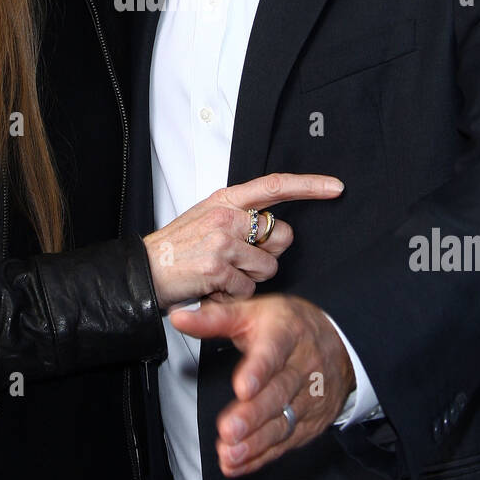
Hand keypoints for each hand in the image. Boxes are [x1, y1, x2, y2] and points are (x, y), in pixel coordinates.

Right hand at [143, 174, 342, 309]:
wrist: (145, 270)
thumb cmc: (177, 247)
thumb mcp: (207, 218)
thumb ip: (241, 219)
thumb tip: (273, 231)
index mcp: (226, 199)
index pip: (275, 185)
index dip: (309, 185)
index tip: (334, 186)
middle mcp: (227, 216)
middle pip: (281, 235)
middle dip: (270, 253)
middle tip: (242, 258)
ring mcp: (223, 242)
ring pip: (268, 267)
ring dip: (250, 277)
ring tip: (222, 273)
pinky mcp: (219, 268)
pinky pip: (248, 288)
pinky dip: (234, 293)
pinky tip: (214, 286)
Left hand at [170, 294, 354, 475]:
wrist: (339, 344)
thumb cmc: (289, 327)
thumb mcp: (253, 313)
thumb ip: (215, 318)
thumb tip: (180, 319)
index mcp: (287, 333)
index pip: (273, 352)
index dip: (258, 370)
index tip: (242, 387)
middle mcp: (303, 367)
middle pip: (279, 393)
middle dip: (253, 415)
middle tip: (229, 430)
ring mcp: (310, 397)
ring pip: (284, 421)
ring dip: (256, 441)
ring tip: (231, 453)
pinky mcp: (311, 422)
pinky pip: (286, 441)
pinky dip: (262, 455)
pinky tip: (240, 463)